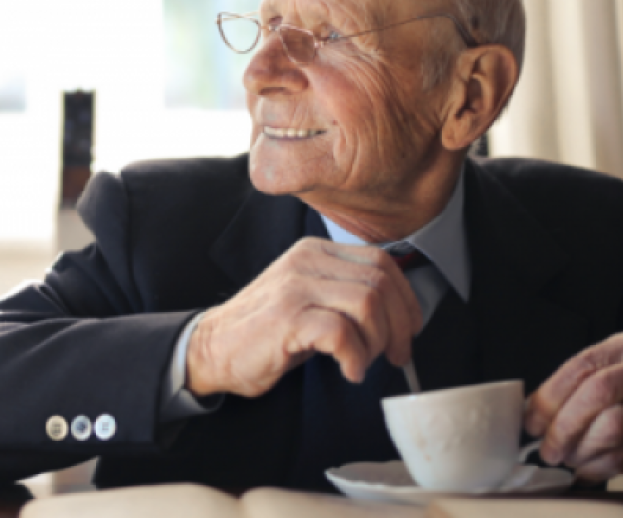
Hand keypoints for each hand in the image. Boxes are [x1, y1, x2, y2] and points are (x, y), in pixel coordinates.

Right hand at [186, 237, 422, 397]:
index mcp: (317, 252)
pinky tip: (348, 370)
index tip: (409, 329)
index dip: (406, 299)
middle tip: (395, 355)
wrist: (213, 349)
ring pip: (368, 303)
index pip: (382, 262)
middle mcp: (308, 261)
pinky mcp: (287, 317)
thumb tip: (400, 315)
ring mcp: (296, 287)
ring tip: (363, 362)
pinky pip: (342, 332)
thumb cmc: (267, 332)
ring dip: (376, 342)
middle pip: (381, 283)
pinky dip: (355, 357)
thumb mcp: (311, 299)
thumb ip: (348, 295)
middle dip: (399, 326)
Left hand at [523, 329, 622, 490]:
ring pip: (611, 427)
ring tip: (569, 457)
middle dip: (564, 425)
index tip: (532, 421)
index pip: (582, 365)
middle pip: (598, 392)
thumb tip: (532, 411)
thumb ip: (578, 385)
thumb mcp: (616, 374)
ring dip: (581, 450)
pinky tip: (588, 468)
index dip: (550, 396)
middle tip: (548, 448)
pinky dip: (597, 467)